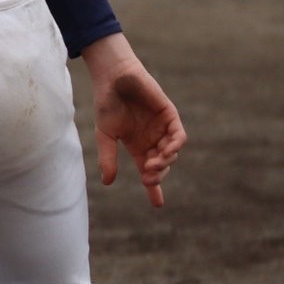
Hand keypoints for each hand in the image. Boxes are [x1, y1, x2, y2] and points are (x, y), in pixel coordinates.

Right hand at [82, 33, 186, 207]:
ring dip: (165, 161)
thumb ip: (108, 157)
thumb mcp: (105, 135)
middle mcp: (152, 139)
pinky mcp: (169, 115)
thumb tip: (107, 183)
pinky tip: (166, 150)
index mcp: (137, 146)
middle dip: (157, 174)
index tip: (158, 205)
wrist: (113, 78)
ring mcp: (161, 128)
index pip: (149, 171)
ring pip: (171, 152)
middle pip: (161, 164)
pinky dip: (175, 145)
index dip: (154, 189)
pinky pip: (178, 135)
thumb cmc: (107, 103)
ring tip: (153, 164)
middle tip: (148, 177)